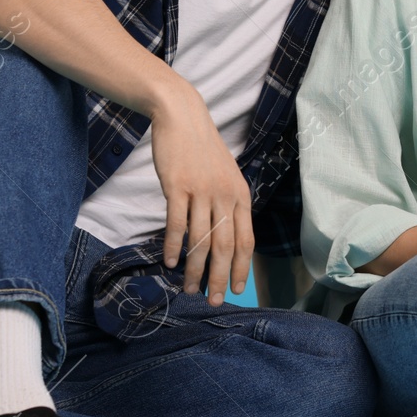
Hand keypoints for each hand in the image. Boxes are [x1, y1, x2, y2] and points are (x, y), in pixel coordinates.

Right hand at [149, 82, 253, 305]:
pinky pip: (176, 223)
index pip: (246, 240)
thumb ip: (228, 205)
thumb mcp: (226, 176)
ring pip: (200, 240)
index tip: (235, 289)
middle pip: (225, 246)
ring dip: (195, 269)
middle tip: (212, 300)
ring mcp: (201, 191)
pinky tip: (170, 262)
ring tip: (188, 288)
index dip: (241, 268)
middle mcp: (225, 195)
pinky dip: (173, 246)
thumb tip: (225, 240)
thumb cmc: (202, 150)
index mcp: (240, 195)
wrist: (182, 116)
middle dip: (219, 278)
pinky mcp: (177, 186)